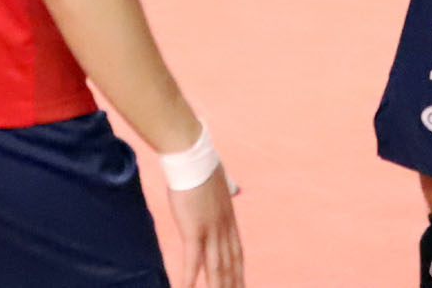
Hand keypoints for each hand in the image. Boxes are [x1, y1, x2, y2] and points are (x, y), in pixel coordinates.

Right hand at [166, 166, 241, 287]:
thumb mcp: (221, 180)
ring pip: (217, 267)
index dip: (239, 272)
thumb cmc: (202, 166)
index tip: (241, 284)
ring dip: (218, 287)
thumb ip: (229, 189)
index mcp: (229, 219)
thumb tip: (236, 188)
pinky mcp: (194, 229)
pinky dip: (191, 278)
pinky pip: (193, 260)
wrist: (192, 155)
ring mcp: (211, 230)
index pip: (237, 253)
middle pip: (231, 265)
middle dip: (233, 284)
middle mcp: (223, 228)